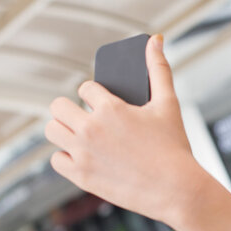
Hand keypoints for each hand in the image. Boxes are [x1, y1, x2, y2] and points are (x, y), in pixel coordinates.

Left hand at [44, 34, 196, 222]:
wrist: (177, 190)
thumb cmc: (175, 147)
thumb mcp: (169, 104)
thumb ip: (159, 69)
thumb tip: (155, 40)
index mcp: (111, 108)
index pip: (85, 89)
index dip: (94, 94)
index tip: (102, 102)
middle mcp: (91, 129)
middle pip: (58, 107)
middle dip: (71, 109)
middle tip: (87, 118)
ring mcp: (83, 154)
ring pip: (52, 131)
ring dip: (64, 130)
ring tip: (81, 135)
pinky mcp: (81, 176)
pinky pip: (56, 160)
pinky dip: (66, 157)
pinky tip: (83, 156)